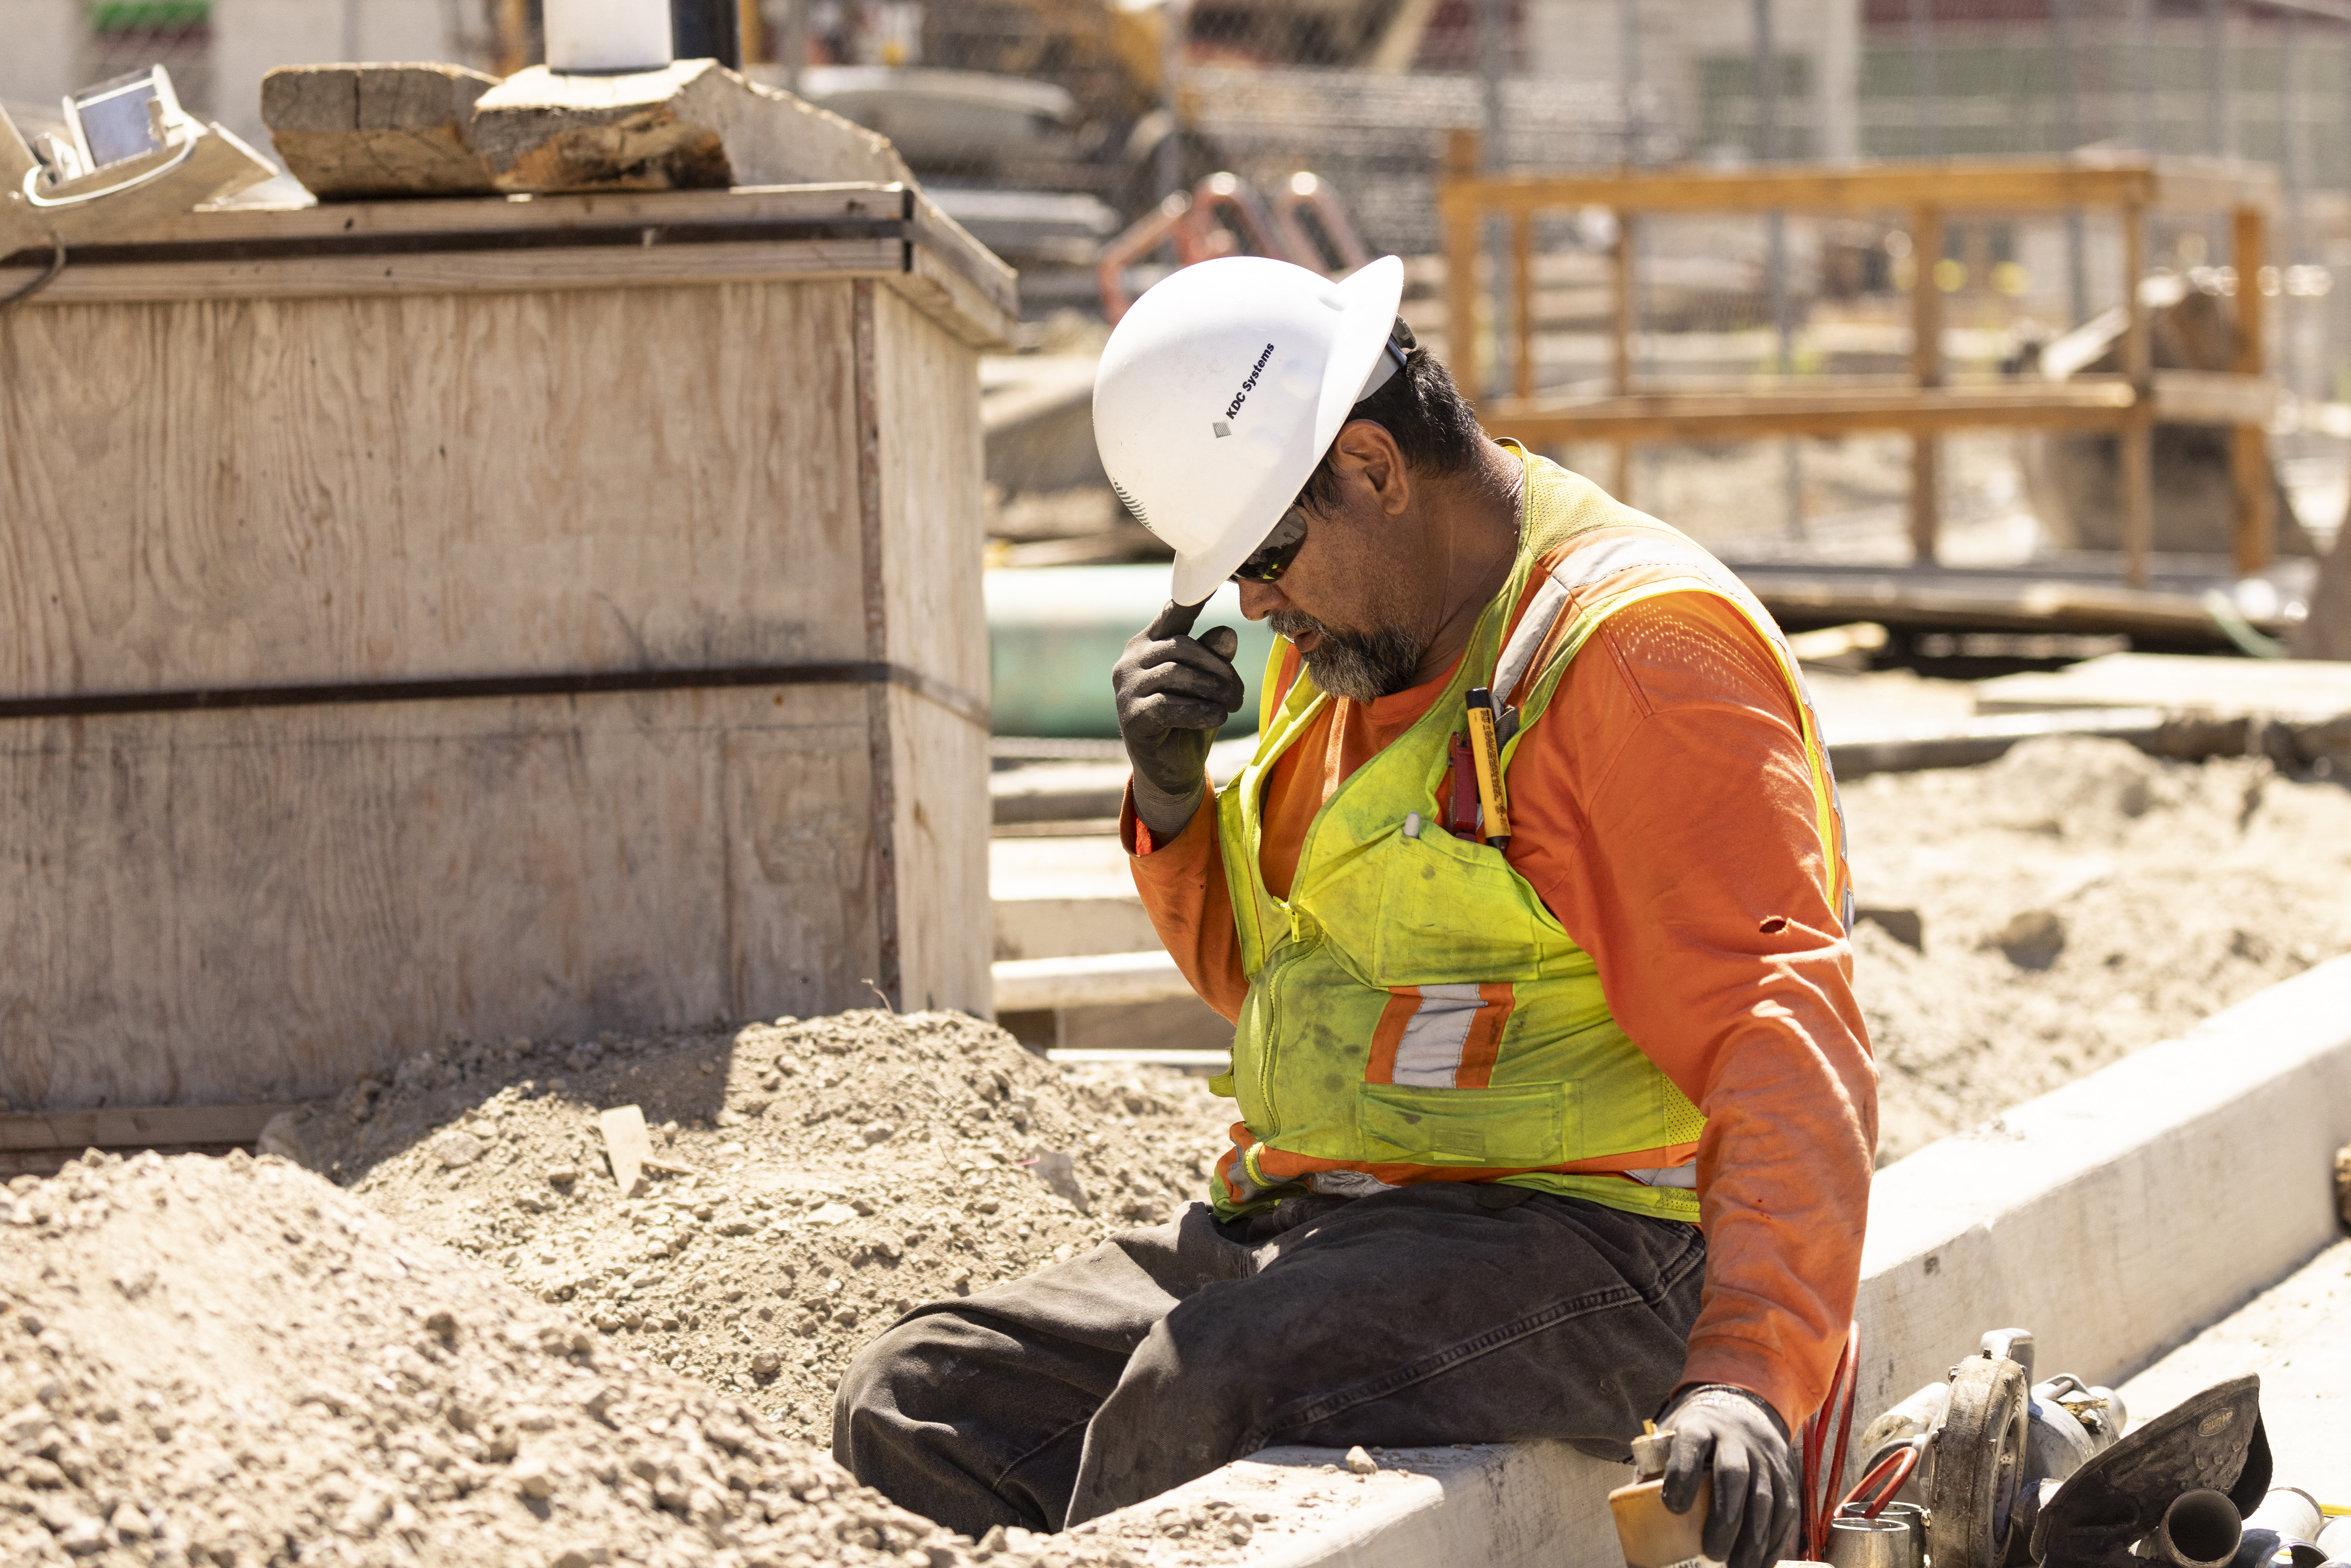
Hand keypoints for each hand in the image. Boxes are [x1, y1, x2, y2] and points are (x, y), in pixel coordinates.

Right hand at [1112, 600, 1243, 839]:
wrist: (1172, 772)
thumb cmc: (1191, 720)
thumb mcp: (1208, 685)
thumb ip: (1214, 658)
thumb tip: (1227, 634)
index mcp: (1147, 644)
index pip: (1172, 613)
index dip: (1193, 595)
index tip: (1213, 576)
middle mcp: (1129, 661)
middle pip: (1181, 647)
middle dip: (1218, 668)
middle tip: (1240, 692)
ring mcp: (1126, 689)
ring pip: (1177, 675)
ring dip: (1214, 690)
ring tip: (1233, 705)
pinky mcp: (1131, 717)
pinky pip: (1170, 705)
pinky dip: (1200, 711)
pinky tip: (1217, 718)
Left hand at [1658, 1385, 1798, 1567]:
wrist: (1739, 1408)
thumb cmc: (1694, 1438)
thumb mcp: (1671, 1440)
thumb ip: (1653, 1472)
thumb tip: (1634, 1519)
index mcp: (1699, 1426)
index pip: (1691, 1443)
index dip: (1683, 1473)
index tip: (1673, 1507)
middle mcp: (1735, 1437)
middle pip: (1733, 1474)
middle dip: (1724, 1517)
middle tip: (1712, 1552)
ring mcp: (1764, 1454)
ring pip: (1765, 1496)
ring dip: (1753, 1538)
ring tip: (1738, 1566)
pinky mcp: (1786, 1473)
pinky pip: (1786, 1508)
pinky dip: (1775, 1539)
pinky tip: (1761, 1562)